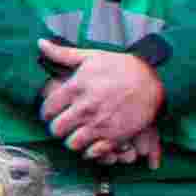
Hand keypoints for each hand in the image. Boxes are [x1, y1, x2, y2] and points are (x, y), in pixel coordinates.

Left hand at [37, 40, 166, 161]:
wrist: (155, 79)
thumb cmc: (121, 67)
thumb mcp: (91, 56)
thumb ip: (63, 53)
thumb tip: (40, 43)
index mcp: (76, 88)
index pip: (47, 108)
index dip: (46, 112)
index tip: (51, 113)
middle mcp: (85, 108)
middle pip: (56, 129)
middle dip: (57, 129)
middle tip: (63, 125)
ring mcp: (100, 123)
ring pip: (72, 143)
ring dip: (72, 141)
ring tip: (77, 134)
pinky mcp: (116, 136)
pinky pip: (93, 152)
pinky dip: (90, 151)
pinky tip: (93, 142)